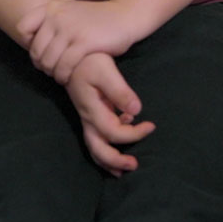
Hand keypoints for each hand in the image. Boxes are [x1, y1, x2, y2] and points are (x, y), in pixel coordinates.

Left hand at [19, 0, 137, 83]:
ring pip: (49, 60)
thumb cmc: (94, 18)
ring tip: (59, 75)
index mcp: (53, 7)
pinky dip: (63, 76)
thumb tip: (27, 27)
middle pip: (36, 50)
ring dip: (52, 73)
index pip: (23, 28)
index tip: (42, 50)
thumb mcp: (70, 8)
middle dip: (42, 64)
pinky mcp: (84, 42)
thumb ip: (51, 14)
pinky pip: (64, 66)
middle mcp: (58, 16)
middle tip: (51, 69)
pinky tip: (68, 77)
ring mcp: (71, 29)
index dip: (28, 44)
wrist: (124, 17)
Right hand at [66, 52, 155, 176]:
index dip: (134, 134)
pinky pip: (96, 136)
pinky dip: (106, 144)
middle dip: (116, 162)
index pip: (114, 133)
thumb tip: (137, 112)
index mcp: (93, 111)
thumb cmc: (90, 60)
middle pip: (98, 150)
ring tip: (124, 167)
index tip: (151, 126)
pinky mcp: (88, 112)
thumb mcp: (106, 72)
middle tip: (134, 165)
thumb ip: (120, 92)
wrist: (71, 53)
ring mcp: (86, 117)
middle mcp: (88, 118)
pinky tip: (121, 135)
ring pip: (94, 147)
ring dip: (109, 160)